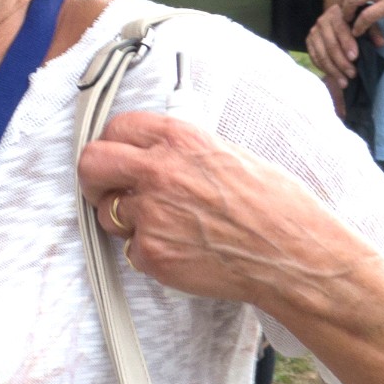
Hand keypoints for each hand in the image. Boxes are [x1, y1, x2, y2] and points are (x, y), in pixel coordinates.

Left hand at [77, 111, 364, 313]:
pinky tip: (184, 251)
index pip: (117, 128)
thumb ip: (184, 152)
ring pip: (107, 213)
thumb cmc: (276, 207)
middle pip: (90, 164)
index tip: (116, 158)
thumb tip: (155, 152)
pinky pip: (131, 250)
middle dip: (94, 179)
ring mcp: (150, 213)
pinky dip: (150, 253)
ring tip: (167, 227)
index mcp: (180, 140)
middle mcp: (159, 171)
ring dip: (125, 221)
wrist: (293, 255)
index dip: (113, 144)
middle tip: (107, 190)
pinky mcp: (150, 252)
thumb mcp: (230, 156)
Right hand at [304, 0, 370, 84]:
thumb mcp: (366, 21)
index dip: (347, 44)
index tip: (355, 57)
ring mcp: (313, 33)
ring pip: (321, 55)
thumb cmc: (355, 20)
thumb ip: (373, 32)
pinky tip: (335, 78)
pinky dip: (325, 69)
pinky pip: (315, 59)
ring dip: (333, 70)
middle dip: (341, 62)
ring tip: (344, 82)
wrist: (338, 16)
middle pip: (330, 45)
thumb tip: (381, 43)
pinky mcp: (308, 42)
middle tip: (352, 74)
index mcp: (336, 14)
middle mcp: (321, 22)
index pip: (340, 29)